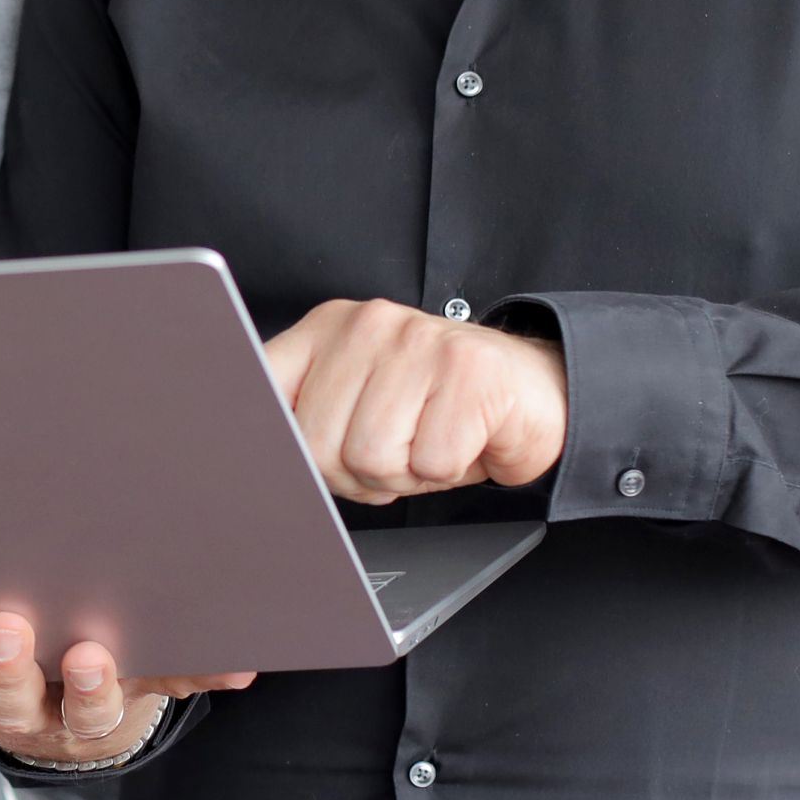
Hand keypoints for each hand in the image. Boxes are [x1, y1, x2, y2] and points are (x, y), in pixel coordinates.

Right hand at [0, 610, 250, 766]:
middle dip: (3, 667)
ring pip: (90, 704)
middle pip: (6, 702)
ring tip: (98, 647)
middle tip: (4, 624)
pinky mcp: (154, 686)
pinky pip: (185, 681)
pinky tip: (238, 661)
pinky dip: (210, 670)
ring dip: (97, 682)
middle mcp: (22, 712)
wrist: (73, 689)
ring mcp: (87, 705)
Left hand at [264, 299, 567, 504]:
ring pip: (372, 458)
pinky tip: (462, 438)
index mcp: (328, 328)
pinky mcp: (468, 371)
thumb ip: (310, 415)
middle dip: (356, 474)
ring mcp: (419, 341)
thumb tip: (266, 460)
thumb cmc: (437, 406)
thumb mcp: (360, 401)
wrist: (533, 391)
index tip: (301, 460)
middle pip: (318, 444)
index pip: (265, 388)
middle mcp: (368, 324)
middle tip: (395, 453)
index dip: (282, 444)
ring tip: (427, 442)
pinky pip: (431, 464)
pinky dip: (448, 470)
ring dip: (405, 473)